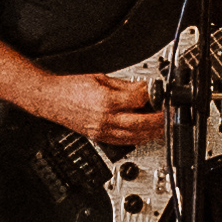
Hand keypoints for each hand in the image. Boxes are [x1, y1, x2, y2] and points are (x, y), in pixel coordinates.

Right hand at [45, 62, 166, 144]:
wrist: (52, 99)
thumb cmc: (72, 88)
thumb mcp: (101, 78)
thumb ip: (125, 85)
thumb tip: (144, 88)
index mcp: (106, 100)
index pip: (138, 100)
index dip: (153, 95)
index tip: (160, 92)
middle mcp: (106, 119)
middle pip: (142, 123)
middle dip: (159, 119)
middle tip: (170, 113)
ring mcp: (103, 131)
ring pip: (136, 136)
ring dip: (153, 132)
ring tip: (163, 126)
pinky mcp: (100, 138)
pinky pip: (125, 142)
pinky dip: (139, 139)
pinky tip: (146, 134)